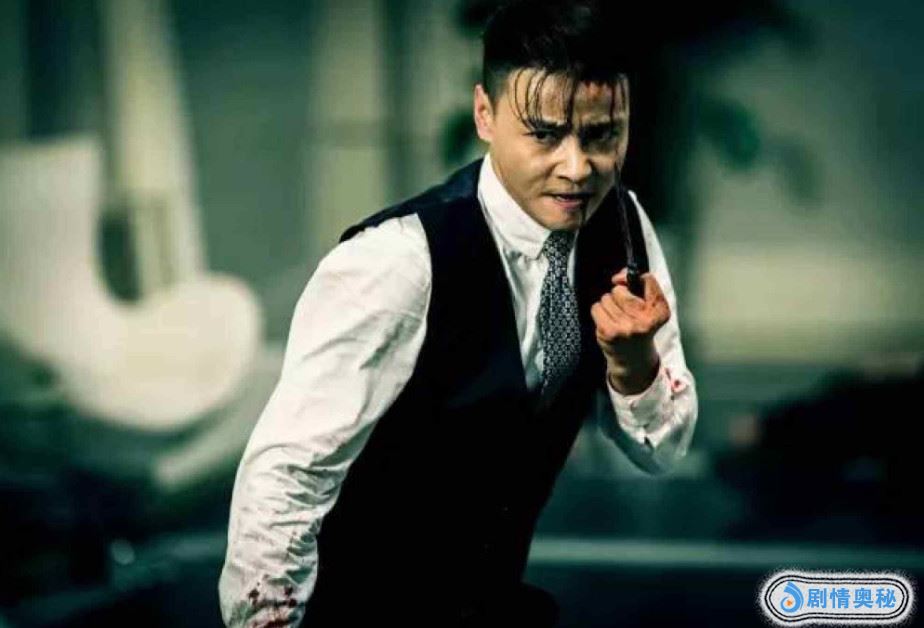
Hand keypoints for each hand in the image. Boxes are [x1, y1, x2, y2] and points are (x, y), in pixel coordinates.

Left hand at [590, 267, 670, 393]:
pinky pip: (597, 307)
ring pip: (606, 298)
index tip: (629, 282)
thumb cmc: (641, 327)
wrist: (633, 360)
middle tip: (624, 310)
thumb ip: (642, 285)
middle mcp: (645, 321)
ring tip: (617, 317)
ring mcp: (626, 327)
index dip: (633, 277)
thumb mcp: (651, 307)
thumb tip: (619, 275)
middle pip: (620, 290)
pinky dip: (599, 312)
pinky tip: (607, 322)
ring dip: (608, 305)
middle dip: (619, 295)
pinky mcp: (609, 332)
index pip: (647, 280)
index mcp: (660, 312)